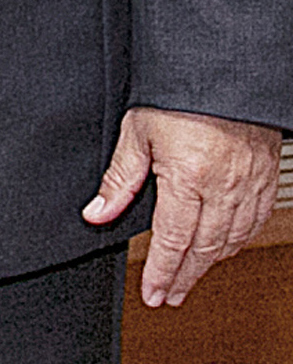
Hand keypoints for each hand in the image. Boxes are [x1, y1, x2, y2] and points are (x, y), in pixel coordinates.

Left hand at [85, 105, 283, 306]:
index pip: (173, 240)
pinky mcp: (265, 174)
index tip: (153, 293)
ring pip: (233, 238)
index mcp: (189, 176)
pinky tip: (224, 247)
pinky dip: (239, 240)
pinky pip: (256, 220)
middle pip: (204, 248)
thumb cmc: (178, 93)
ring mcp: (250, 181)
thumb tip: (96, 213)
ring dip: (210, 263)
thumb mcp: (137, 131)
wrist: (223, 66)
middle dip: (185, 277)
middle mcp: (224, 184)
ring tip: (190, 277)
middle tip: (169, 297)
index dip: (163, 272)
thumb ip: (119, 178)